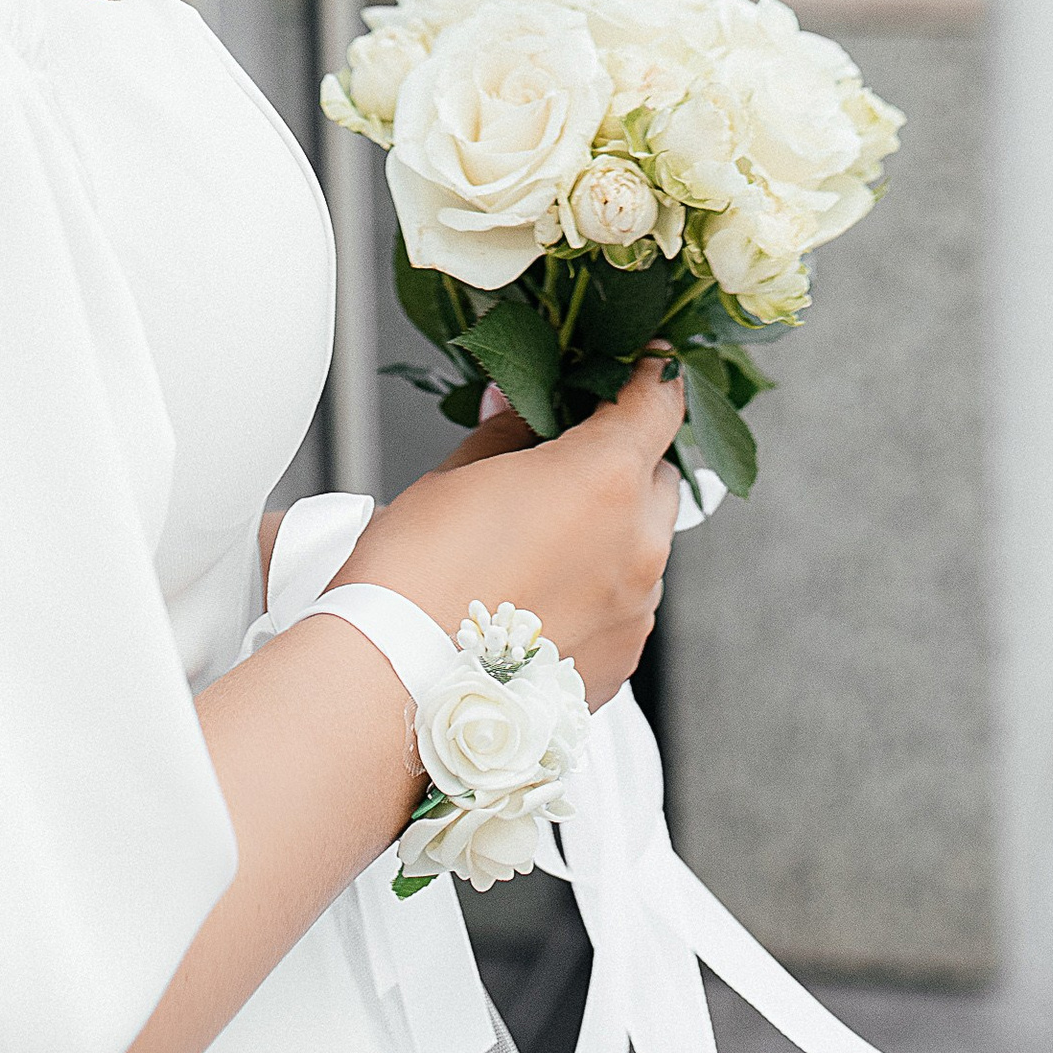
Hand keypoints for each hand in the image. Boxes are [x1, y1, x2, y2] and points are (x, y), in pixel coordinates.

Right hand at [337, 350, 685, 708]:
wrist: (392, 685)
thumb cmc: (413, 579)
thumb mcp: (456, 475)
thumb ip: (508, 432)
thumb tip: (520, 407)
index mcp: (605, 479)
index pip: (660, 402)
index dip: (650, 376)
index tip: (641, 368)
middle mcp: (636, 546)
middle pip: (661, 479)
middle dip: (626, 464)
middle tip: (568, 466)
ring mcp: (633, 611)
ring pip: (645, 549)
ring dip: (611, 535)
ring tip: (540, 546)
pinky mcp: (618, 662)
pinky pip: (625, 609)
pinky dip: (597, 594)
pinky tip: (539, 600)